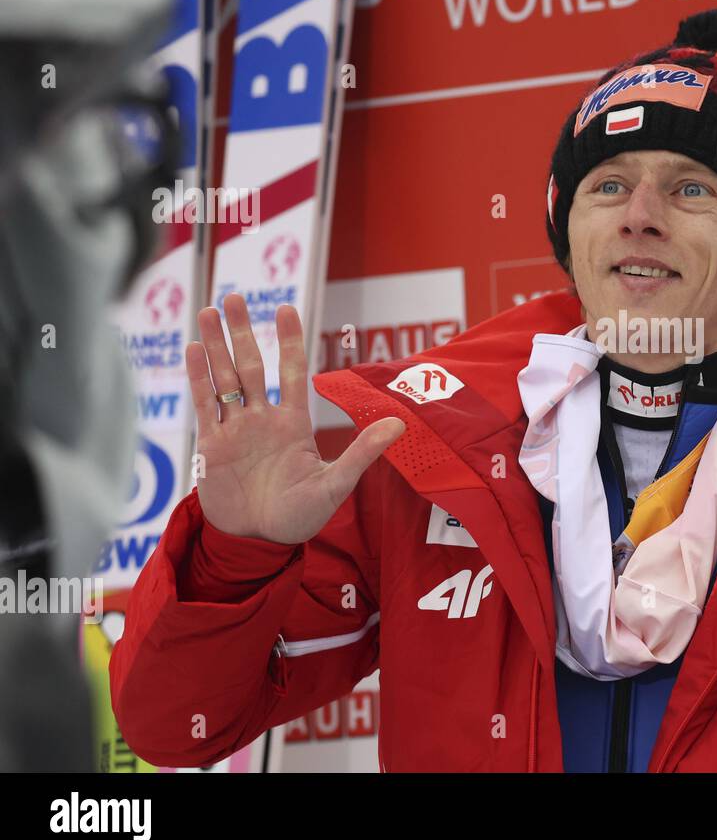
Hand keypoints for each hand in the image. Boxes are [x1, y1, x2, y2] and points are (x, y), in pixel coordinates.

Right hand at [184, 293, 404, 543]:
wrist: (261, 543)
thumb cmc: (301, 516)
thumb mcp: (337, 483)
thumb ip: (363, 452)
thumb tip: (399, 425)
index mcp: (294, 423)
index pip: (291, 371)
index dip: (288, 340)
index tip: (286, 307)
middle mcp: (263, 419)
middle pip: (252, 365)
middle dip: (242, 332)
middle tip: (235, 296)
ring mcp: (235, 430)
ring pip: (224, 378)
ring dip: (217, 346)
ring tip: (210, 310)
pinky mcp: (211, 446)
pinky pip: (205, 405)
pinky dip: (199, 377)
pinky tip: (194, 349)